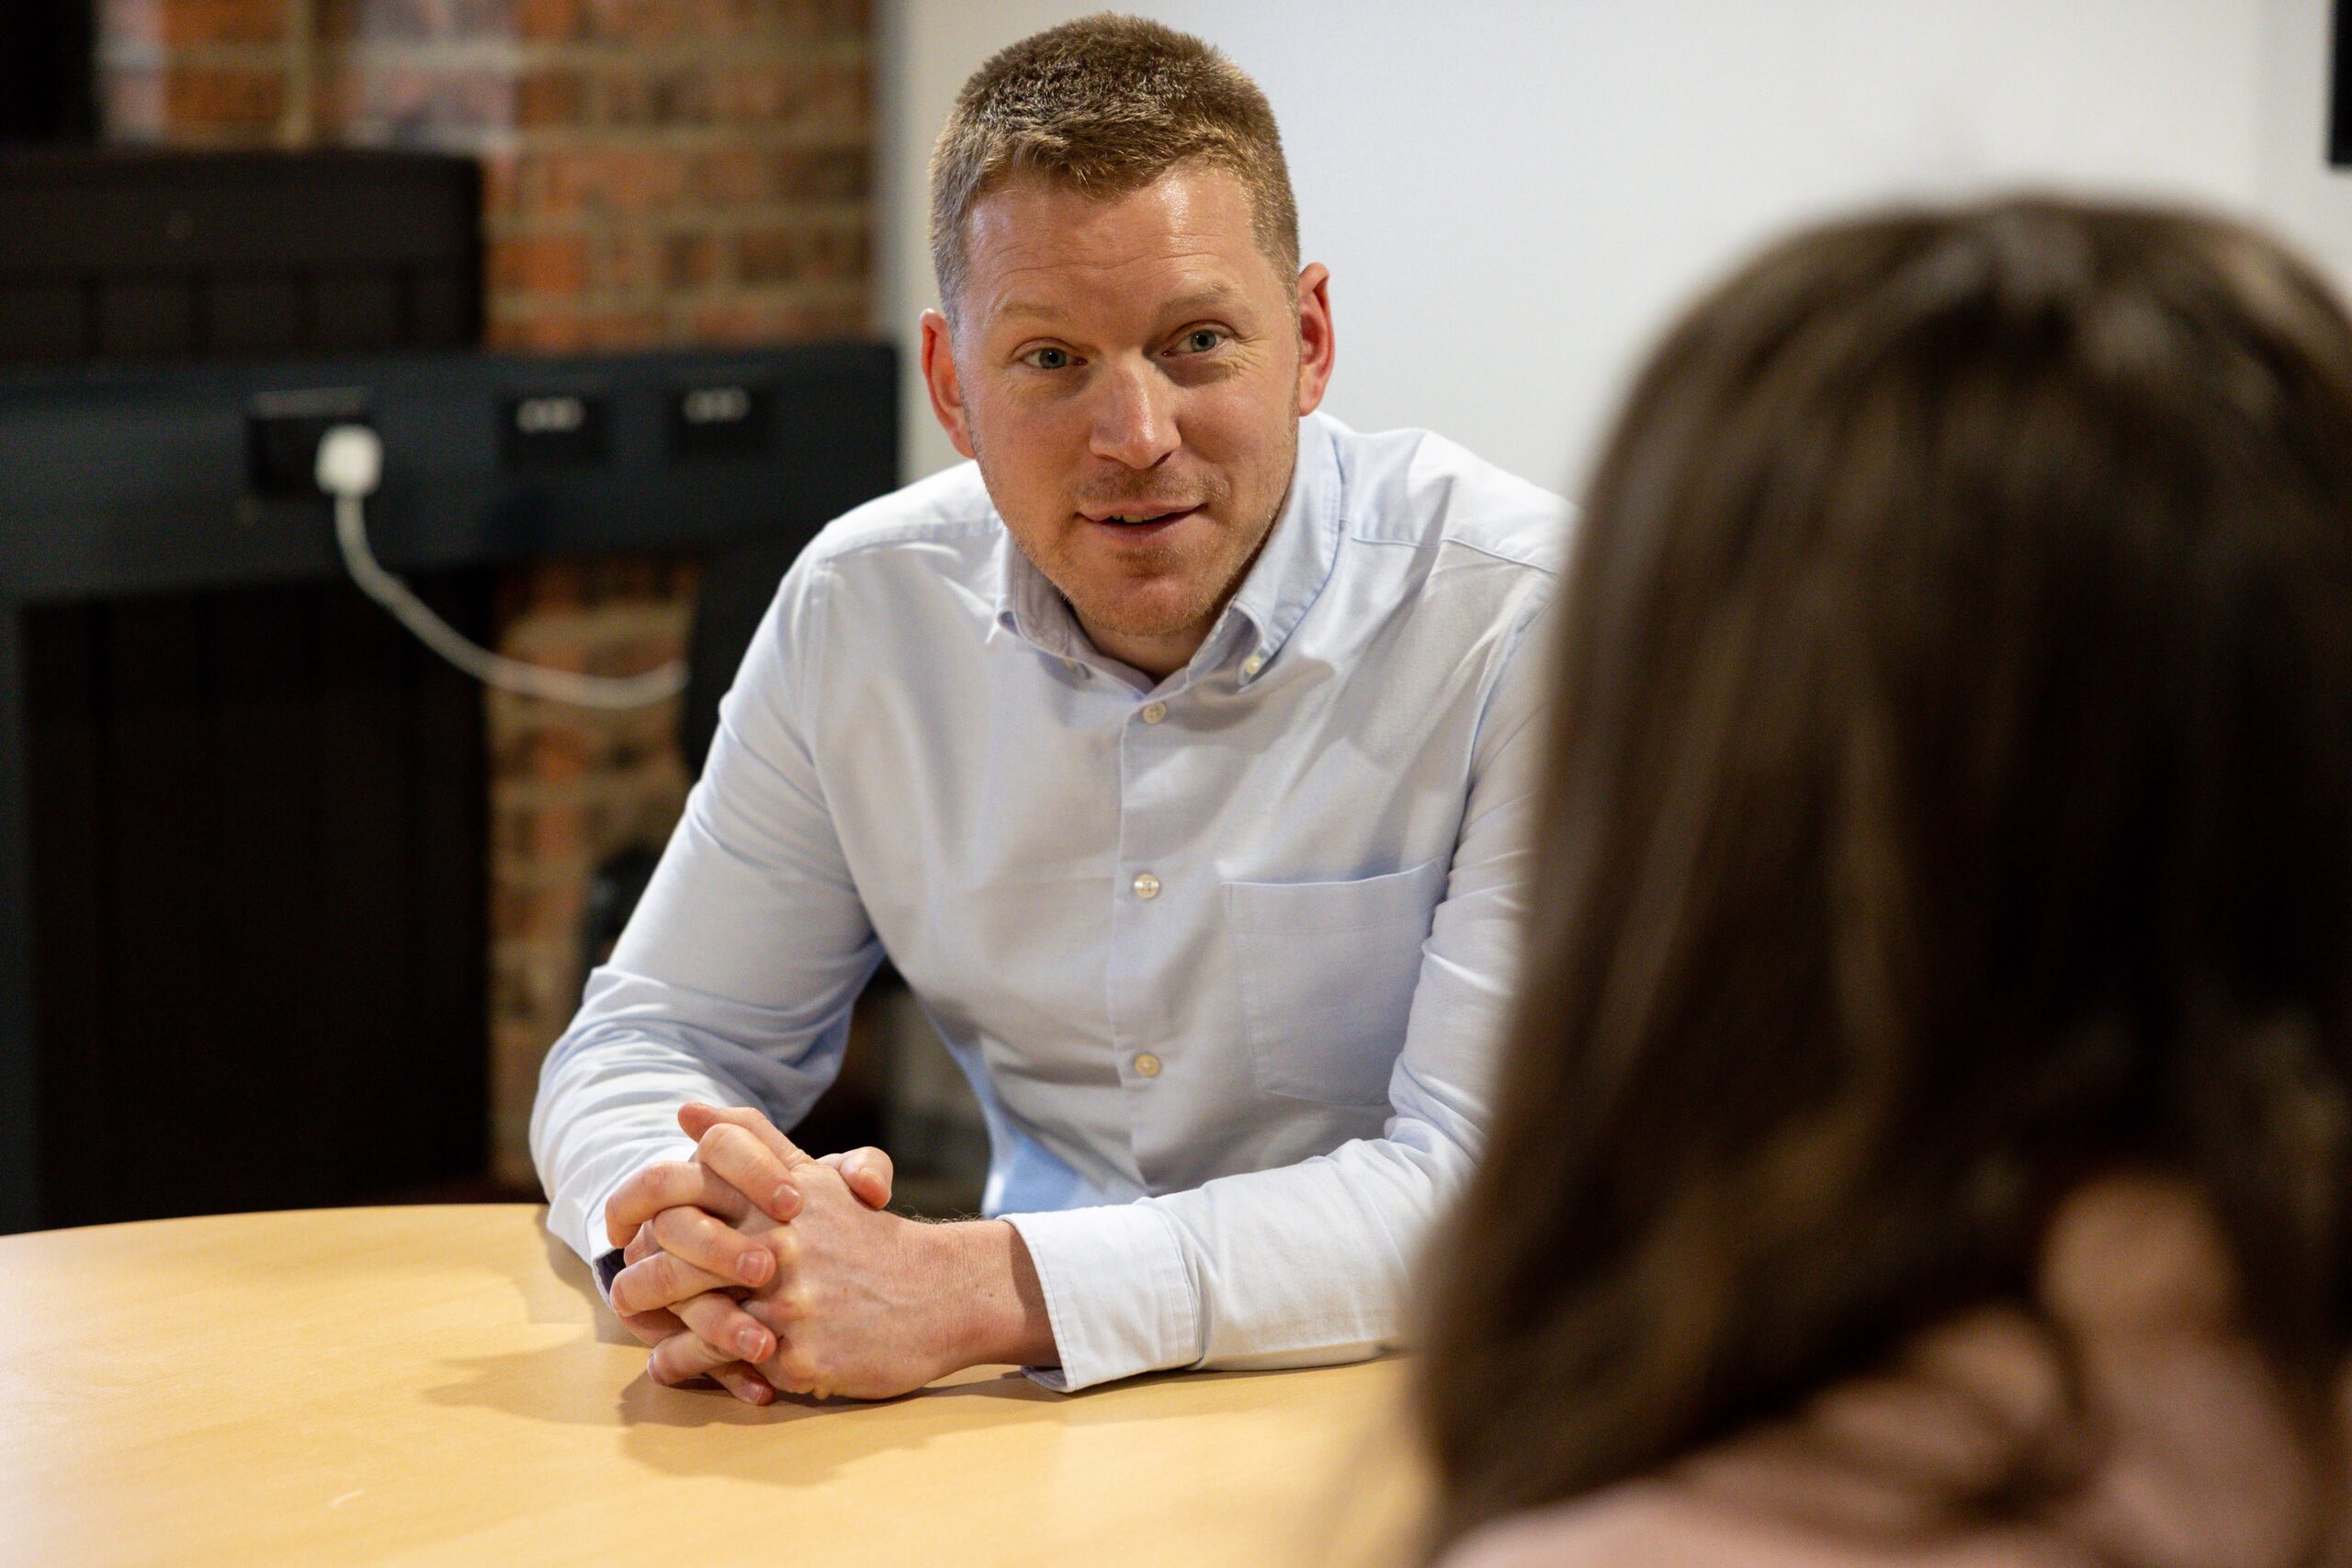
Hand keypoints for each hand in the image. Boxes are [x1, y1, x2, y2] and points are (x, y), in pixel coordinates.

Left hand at [646, 1104, 1051, 1400]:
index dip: (640, 1209)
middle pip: (671, 1250)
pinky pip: (717, 1363)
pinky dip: (682, 1364)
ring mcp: (787, 1301)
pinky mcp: (797, 1355)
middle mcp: (779, 1242)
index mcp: (777, 1195)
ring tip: (646, 1330)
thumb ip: (751, 1140)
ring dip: (654, 1324)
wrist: (940, 1295)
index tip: (630, 1233)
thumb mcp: (815, 1180)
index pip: (681, 1185)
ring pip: (687, 1312)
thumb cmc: (868, 1237)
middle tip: (626, 1291)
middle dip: (639, 1275)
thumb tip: (686, 1110)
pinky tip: (672, 1363)